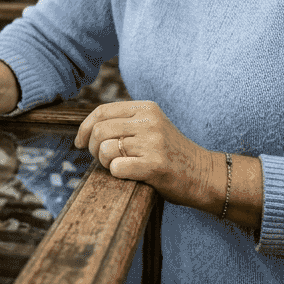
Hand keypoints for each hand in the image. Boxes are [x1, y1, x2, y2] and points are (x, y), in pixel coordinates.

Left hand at [74, 101, 220, 210]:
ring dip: (104, 163)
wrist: (204, 175)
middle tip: (101, 160)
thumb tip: (86, 129)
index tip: (79, 142)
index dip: (84, 128)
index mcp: (147, 108)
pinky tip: (130, 175)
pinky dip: (117, 174)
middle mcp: (149, 121)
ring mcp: (153, 143)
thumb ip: (125, 122)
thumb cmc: (170, 154)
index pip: (102, 111)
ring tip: (119, 167)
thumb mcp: (152, 127)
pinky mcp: (155, 165)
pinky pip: (116, 168)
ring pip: (105, 150)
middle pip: (99, 130)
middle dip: (91, 148)